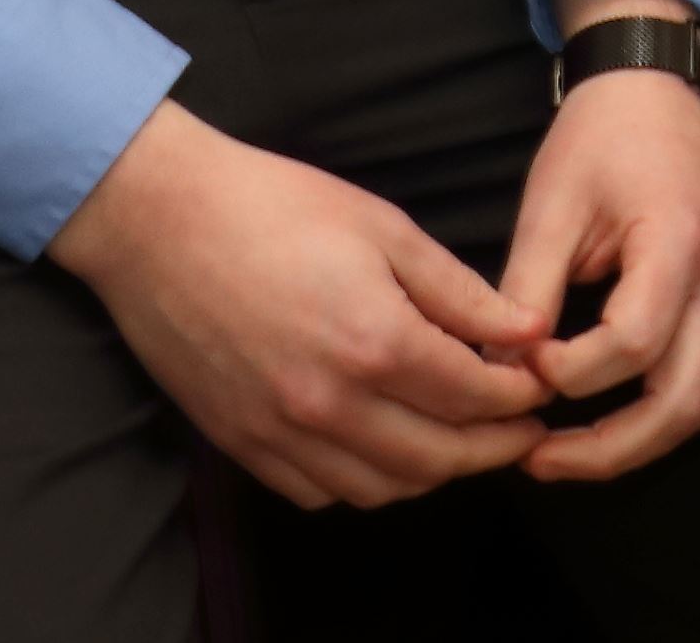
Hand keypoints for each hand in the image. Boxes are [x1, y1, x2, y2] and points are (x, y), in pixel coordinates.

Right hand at [49, 98, 555, 507]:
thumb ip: (460, 291)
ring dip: (432, 473)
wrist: (159, 220)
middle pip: (436, 459)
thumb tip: (526, 331)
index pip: (473, 399)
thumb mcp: (385, 229)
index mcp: (374, 342)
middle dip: (492, 448)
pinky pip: (317, 492)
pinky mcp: (239, 442)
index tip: (540, 387)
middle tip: (521, 428)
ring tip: (460, 440)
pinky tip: (384, 448)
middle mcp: (328, 404)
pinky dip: (363, 482)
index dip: (518, 397)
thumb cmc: (274, 207)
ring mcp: (278, 432)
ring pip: (379, 489)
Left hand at [502, 0, 699, 486]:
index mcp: (679, 245)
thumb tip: (493, 370)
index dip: (571, 370)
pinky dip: (640, 419)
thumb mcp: (553, 204)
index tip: (519, 362)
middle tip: (534, 459)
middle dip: (607, 450)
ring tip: (552, 455)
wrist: (656, 93)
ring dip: (626, 445)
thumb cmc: (601, 138)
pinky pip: (689, 385)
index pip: (634, 342)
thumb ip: (525, 289)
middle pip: (681, 403)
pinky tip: (585, 424)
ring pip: (691, 407)